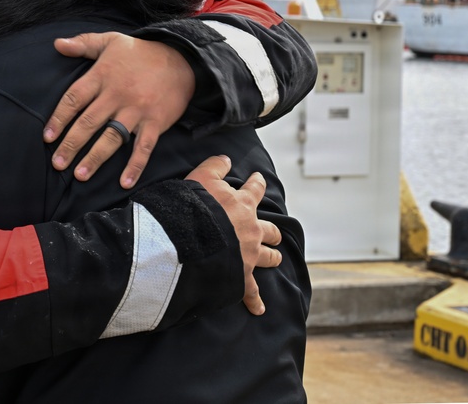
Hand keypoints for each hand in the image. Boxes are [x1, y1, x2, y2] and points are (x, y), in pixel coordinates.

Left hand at [44, 32, 194, 188]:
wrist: (182, 59)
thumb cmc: (141, 52)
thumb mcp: (111, 41)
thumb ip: (83, 43)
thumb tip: (57, 44)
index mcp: (102, 75)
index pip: (74, 99)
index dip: (59, 119)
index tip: (47, 137)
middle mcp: (117, 94)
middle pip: (88, 122)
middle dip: (71, 145)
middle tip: (57, 163)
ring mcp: (137, 110)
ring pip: (111, 138)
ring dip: (95, 158)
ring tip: (80, 176)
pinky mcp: (155, 122)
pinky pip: (143, 147)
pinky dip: (135, 166)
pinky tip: (124, 183)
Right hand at [185, 155, 281, 315]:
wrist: (192, 241)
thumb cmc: (194, 208)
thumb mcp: (200, 177)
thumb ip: (214, 166)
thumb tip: (226, 158)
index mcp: (242, 205)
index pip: (254, 190)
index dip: (256, 183)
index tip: (259, 179)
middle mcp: (251, 230)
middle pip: (269, 229)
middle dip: (271, 230)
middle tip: (272, 232)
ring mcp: (249, 254)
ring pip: (268, 257)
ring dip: (271, 257)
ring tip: (274, 258)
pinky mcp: (241, 276)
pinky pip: (251, 292)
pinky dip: (255, 301)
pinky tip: (260, 309)